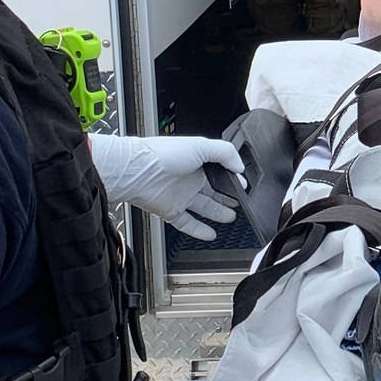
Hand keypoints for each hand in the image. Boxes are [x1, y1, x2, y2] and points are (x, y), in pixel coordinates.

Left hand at [91, 134, 242, 240]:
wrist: (137, 171)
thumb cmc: (162, 154)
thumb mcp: (200, 145)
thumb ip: (225, 153)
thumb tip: (239, 167)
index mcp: (196, 161)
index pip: (219, 171)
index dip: (232, 178)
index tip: (243, 185)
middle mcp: (188, 179)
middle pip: (213, 191)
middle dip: (227, 197)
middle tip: (241, 202)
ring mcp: (179, 196)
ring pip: (203, 208)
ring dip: (218, 213)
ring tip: (231, 216)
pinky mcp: (171, 211)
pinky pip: (188, 224)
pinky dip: (199, 231)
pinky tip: (211, 234)